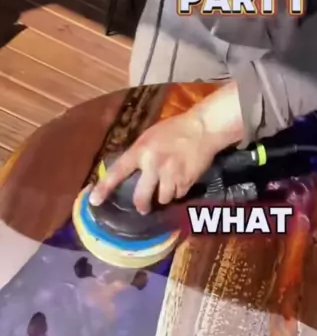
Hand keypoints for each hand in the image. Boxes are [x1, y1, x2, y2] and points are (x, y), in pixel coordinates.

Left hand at [89, 83, 244, 212]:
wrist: (203, 128)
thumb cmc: (175, 129)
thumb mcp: (150, 137)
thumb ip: (139, 154)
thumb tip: (129, 172)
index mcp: (140, 151)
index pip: (117, 172)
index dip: (104, 188)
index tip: (94, 201)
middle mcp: (153, 164)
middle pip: (141, 197)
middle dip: (142, 205)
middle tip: (143, 208)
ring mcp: (170, 174)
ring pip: (163, 198)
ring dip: (165, 195)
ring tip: (170, 184)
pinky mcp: (186, 180)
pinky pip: (179, 194)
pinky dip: (179, 191)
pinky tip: (182, 179)